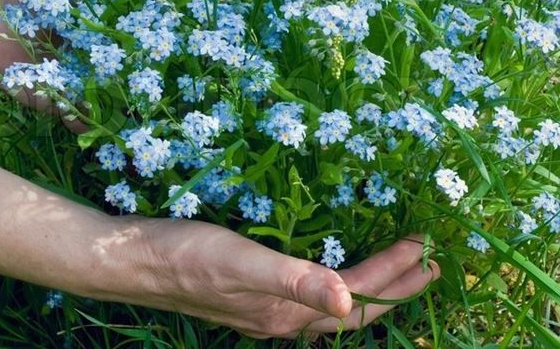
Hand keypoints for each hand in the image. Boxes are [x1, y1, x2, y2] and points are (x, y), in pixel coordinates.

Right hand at [104, 217, 438, 339]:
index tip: (424, 248)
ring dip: (367, 286)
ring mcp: (265, 310)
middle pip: (352, 311)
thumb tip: (348, 302)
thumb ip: (294, 281)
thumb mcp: (242, 263)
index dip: (393, 274)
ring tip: (394, 267)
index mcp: (285, 313)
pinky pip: (309, 295)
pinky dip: (334, 282)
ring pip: (331, 305)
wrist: (137, 261)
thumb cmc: (187, 256)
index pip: (355, 296)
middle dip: (395, 290)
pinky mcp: (250, 295)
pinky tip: (329, 267)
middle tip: (430, 266)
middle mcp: (281, 319)